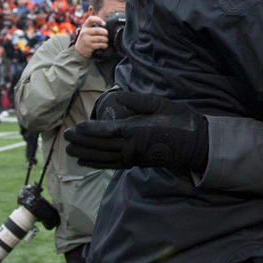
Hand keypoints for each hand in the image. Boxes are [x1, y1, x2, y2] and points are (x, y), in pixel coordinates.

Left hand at [65, 92, 207, 171]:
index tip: (76, 127)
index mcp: (136, 131)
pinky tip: (86, 162)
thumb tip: (118, 97)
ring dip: (85, 154)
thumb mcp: (161, 105)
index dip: (89, 130)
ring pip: (103, 157)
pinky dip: (97, 164)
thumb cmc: (180, 122)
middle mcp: (131, 147)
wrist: (196, 145)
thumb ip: (138, 101)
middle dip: (82, 142)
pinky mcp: (136, 163)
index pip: (106, 132)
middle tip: (66, 137)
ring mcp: (133, 157)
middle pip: (100, 146)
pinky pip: (112, 165)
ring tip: (70, 150)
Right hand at [72, 14, 109, 58]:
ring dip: (105, 39)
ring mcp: (86, 39)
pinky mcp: (89, 46)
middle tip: (107, 34)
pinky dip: (104, 45)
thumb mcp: (87, 31)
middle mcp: (84, 32)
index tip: (104, 24)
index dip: (98, 20)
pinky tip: (104, 45)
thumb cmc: (86, 38)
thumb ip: (94, 27)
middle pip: (98, 30)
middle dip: (105, 32)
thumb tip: (105, 25)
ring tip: (106, 40)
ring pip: (100, 38)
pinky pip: (100, 44)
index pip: (91, 19)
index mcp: (85, 26)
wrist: (79, 50)